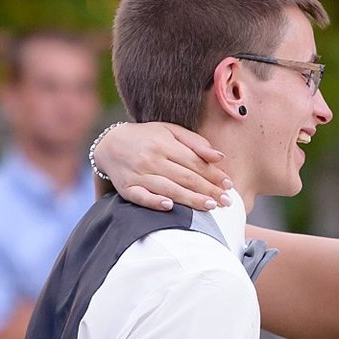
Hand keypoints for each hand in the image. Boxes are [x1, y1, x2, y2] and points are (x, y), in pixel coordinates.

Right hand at [91, 117, 234, 213]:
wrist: (110, 144)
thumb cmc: (147, 137)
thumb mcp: (170, 131)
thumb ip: (195, 143)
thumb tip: (219, 157)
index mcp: (164, 144)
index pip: (195, 162)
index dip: (213, 174)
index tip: (228, 185)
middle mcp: (152, 159)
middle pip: (185, 177)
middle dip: (208, 190)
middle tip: (226, 201)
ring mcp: (139, 174)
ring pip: (168, 188)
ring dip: (190, 199)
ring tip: (209, 207)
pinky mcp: (127, 188)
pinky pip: (141, 197)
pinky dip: (154, 202)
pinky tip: (169, 207)